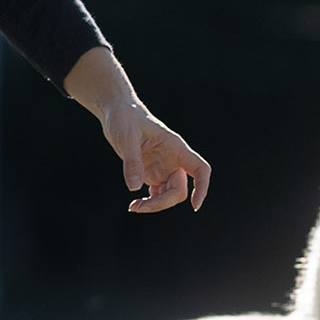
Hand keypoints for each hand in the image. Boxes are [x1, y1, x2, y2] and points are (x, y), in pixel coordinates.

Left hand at [100, 96, 210, 214]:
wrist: (118, 113)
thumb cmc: (125, 118)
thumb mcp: (126, 138)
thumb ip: (132, 161)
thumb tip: (134, 188)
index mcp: (175, 148)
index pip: (200, 169)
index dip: (202, 187)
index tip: (195, 206)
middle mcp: (173, 160)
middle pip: (179, 190)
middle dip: (162, 203)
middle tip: (138, 207)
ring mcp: (163, 168)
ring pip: (169, 195)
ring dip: (155, 205)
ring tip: (134, 207)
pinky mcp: (152, 173)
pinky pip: (158, 194)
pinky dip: (149, 202)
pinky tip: (134, 203)